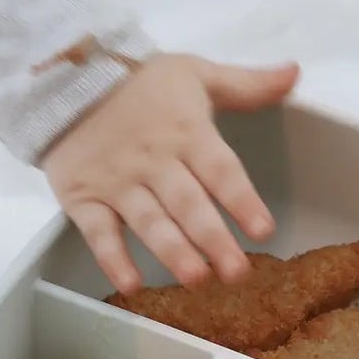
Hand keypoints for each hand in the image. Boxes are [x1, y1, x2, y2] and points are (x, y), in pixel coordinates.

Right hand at [42, 53, 299, 294]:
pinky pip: (98, 233)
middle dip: (213, 239)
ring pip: (149, 221)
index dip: (242, 200)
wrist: (64, 78)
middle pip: (188, 204)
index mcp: (186, 132)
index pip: (220, 170)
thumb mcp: (194, 73)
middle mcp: (154, 161)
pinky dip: (112, 259)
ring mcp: (116, 182)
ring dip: (172, 251)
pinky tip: (131, 286)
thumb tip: (294, 72)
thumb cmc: (137, 81)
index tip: (263, 230)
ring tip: (196, 278)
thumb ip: (246, 84)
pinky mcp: (83, 198)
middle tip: (237, 273)